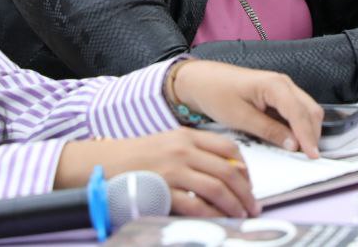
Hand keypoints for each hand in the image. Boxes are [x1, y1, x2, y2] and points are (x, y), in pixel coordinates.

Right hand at [55, 128, 257, 218]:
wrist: (104, 163)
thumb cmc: (136, 157)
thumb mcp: (169, 145)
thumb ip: (195, 154)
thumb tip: (224, 171)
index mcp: (187, 136)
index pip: (228, 147)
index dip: (245, 167)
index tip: (250, 183)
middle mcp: (183, 149)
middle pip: (228, 170)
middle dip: (246, 191)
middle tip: (253, 205)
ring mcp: (173, 169)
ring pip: (216, 187)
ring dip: (234, 204)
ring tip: (241, 215)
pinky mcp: (163, 188)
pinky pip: (195, 204)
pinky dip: (211, 214)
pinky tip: (218, 220)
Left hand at [171, 60, 321, 158]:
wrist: (201, 80)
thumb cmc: (217, 94)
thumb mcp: (240, 117)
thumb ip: (269, 131)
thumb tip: (294, 145)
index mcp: (274, 85)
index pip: (300, 113)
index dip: (308, 136)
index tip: (313, 156)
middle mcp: (284, 83)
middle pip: (311, 111)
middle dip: (313, 134)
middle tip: (309, 158)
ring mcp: (283, 88)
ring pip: (307, 111)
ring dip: (308, 130)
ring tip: (302, 153)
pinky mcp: (278, 95)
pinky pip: (297, 111)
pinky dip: (299, 126)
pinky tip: (293, 141)